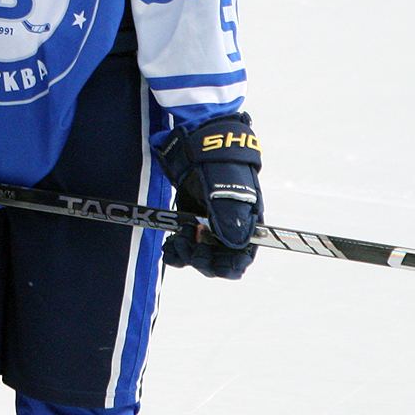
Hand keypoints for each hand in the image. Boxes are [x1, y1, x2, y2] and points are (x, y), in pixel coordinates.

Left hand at [157, 113, 263, 278]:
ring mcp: (208, 228)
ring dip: (186, 255)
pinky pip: (184, 247)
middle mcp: (227, 231)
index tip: (214, 264)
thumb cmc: (220, 167)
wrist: (200, 147)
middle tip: (189, 241)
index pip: (241, 260)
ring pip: (198, 257)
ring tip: (177, 240)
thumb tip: (235, 244)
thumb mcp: (227, 190)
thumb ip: (231, 217)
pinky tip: (169, 247)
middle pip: (216, 262)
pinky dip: (175, 250)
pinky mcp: (190, 223)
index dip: (228, 267)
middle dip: (202, 259)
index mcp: (245, 227)